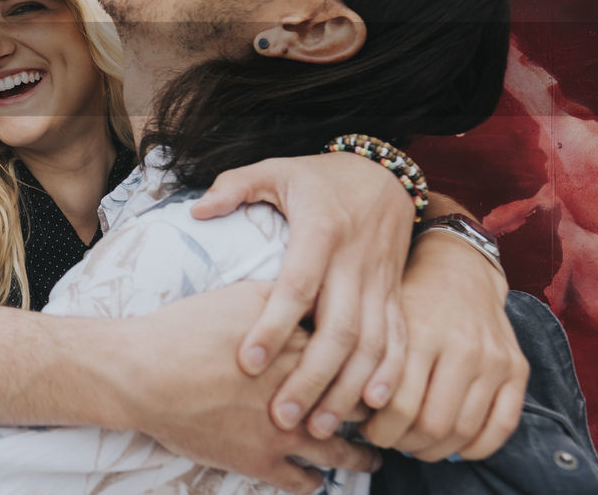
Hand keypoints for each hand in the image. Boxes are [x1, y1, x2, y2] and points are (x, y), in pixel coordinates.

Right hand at [117, 282, 381, 492]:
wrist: (144, 373)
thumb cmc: (186, 330)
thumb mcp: (240, 295)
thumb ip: (284, 296)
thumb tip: (314, 294)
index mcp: (301, 350)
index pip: (357, 360)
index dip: (370, 366)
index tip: (375, 368)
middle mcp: (303, 394)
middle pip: (358, 405)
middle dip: (371, 410)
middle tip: (381, 413)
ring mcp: (284, 433)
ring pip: (342, 452)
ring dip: (361, 457)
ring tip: (371, 457)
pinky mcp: (260, 462)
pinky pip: (304, 482)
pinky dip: (316, 482)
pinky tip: (318, 478)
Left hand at [192, 153, 411, 435]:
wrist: (383, 174)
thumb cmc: (317, 178)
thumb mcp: (274, 169)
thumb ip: (234, 186)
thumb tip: (198, 211)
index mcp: (320, 230)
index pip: (297, 285)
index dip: (273, 325)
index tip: (248, 361)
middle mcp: (354, 260)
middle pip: (338, 329)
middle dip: (311, 377)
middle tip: (282, 417)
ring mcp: (380, 281)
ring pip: (372, 345)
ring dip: (348, 389)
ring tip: (320, 427)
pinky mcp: (395, 294)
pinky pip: (398, 340)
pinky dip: (390, 375)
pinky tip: (371, 407)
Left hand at [362, 228, 526, 459]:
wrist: (458, 266)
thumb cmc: (408, 294)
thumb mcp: (378, 314)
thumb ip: (363, 356)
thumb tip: (338, 405)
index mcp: (421, 332)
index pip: (398, 405)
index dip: (379, 429)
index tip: (366, 429)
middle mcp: (462, 347)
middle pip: (432, 424)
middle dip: (404, 442)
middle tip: (388, 439)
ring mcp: (494, 359)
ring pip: (464, 430)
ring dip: (435, 449)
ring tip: (414, 442)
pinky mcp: (517, 368)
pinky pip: (503, 425)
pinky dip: (477, 446)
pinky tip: (454, 446)